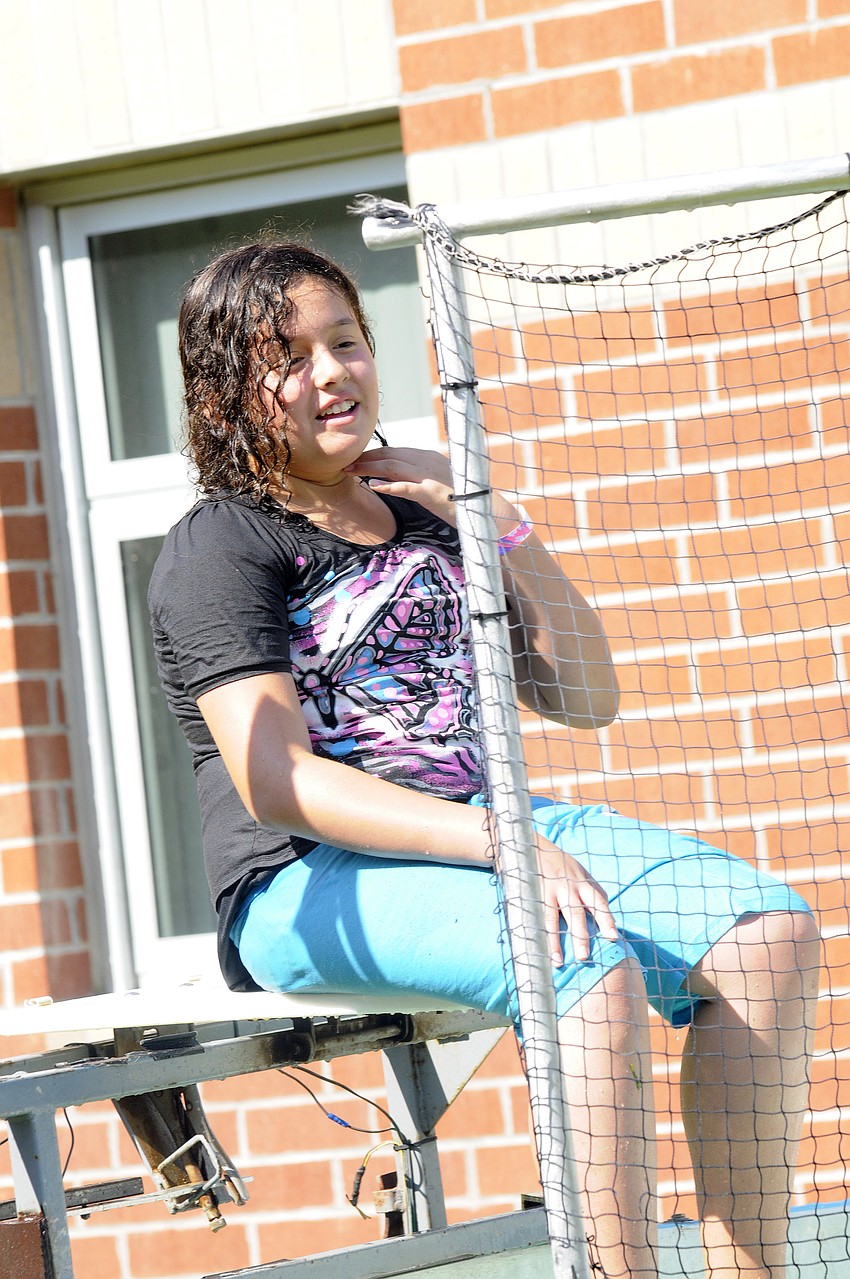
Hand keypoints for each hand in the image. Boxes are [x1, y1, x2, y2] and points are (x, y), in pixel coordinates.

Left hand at [346, 447, 456, 524]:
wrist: (486, 509)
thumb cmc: (461, 499)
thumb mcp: (437, 482)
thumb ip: (419, 477)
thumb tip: (398, 478)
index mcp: (427, 457)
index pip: (394, 451)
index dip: (372, 453)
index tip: (355, 458)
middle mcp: (427, 461)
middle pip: (389, 454)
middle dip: (365, 457)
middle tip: (345, 462)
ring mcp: (430, 476)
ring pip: (392, 466)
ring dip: (368, 468)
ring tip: (350, 471)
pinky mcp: (432, 493)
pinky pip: (405, 487)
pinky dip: (388, 485)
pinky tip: (372, 486)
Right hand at [535, 837, 619, 966]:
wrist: (531, 845)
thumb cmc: (561, 865)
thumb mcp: (580, 873)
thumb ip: (592, 893)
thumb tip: (606, 916)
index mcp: (583, 882)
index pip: (598, 902)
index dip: (606, 919)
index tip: (613, 937)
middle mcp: (567, 886)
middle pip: (575, 913)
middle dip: (580, 935)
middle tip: (584, 956)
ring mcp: (548, 890)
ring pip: (552, 918)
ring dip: (555, 941)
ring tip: (558, 961)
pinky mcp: (531, 893)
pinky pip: (535, 916)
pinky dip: (537, 933)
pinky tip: (537, 947)